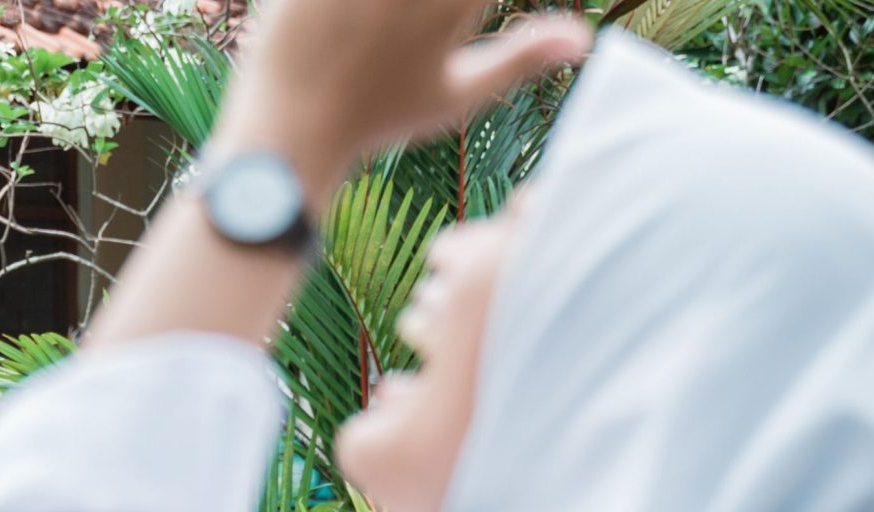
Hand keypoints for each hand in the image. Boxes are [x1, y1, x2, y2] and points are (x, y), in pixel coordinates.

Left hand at [217, 0, 589, 183]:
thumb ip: (520, 59)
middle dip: (416, 4)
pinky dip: (340, 0)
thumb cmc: (373, 120)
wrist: (288, 136)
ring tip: (378, 19)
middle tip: (406, 19)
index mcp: (455, 4)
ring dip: (384, 4)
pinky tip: (344, 12)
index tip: (453, 14)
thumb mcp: (455, 97)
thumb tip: (586, 36)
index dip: (465, 2)